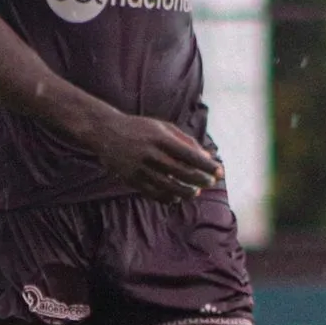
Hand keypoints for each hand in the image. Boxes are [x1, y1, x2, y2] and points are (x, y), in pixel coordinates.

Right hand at [92, 113, 222, 202]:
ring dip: (186, 192)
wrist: (106, 132)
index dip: (207, 165)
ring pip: (168, 186)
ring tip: (196, 193)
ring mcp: (140, 167)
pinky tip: (177, 197)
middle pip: (181, 172)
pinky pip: (153, 193)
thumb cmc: (140, 128)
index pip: (189, 155)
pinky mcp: (131, 179)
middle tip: (211, 183)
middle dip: (200, 179)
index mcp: (160, 138)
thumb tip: (207, 157)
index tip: (220, 171)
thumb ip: (185, 140)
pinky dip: (167, 197)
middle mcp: (150, 153)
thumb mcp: (163, 127)